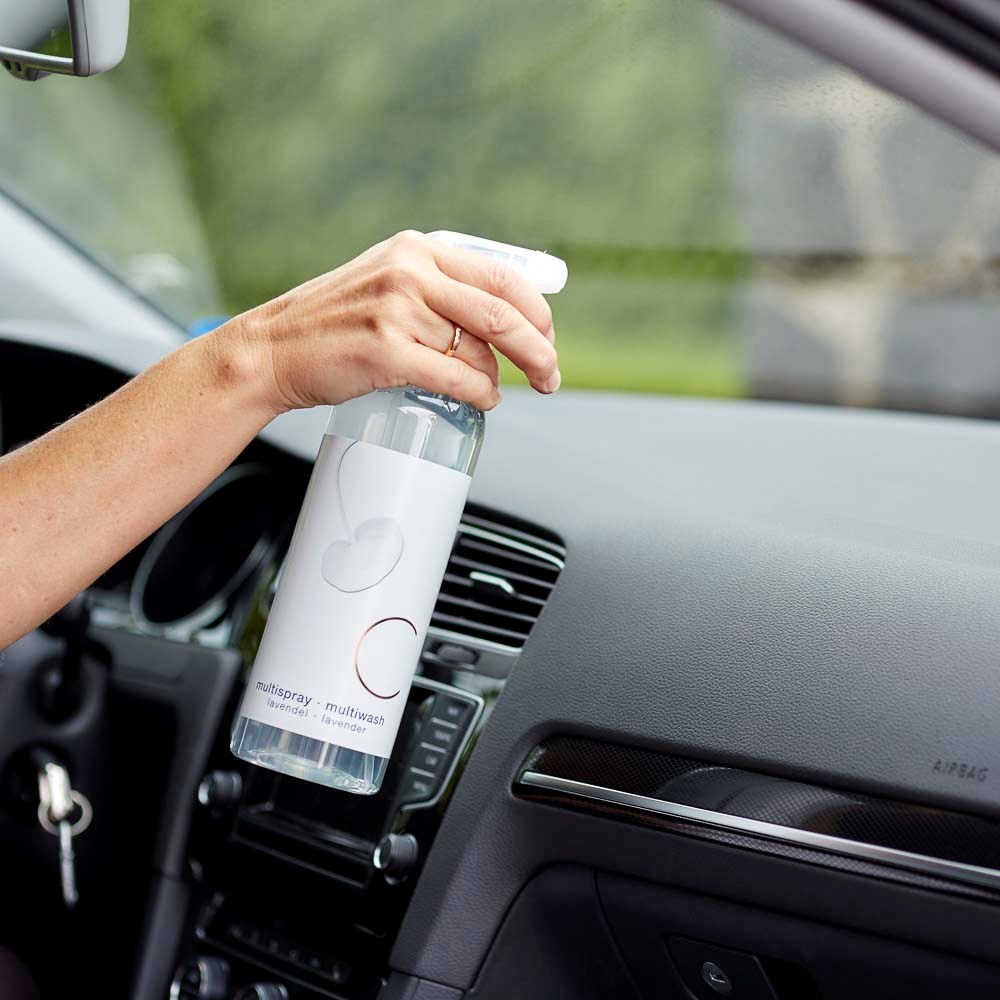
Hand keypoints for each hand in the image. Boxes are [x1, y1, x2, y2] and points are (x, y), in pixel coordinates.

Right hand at [215, 230, 559, 414]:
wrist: (269, 351)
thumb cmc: (330, 325)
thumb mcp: (384, 282)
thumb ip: (435, 288)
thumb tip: (499, 321)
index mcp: (416, 249)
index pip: (501, 276)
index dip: (537, 312)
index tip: (548, 337)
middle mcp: (409, 271)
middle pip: (503, 313)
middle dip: (539, 351)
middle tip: (552, 377)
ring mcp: (396, 310)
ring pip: (479, 351)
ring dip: (497, 379)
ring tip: (492, 390)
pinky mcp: (385, 351)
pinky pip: (457, 378)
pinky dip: (480, 395)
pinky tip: (484, 400)